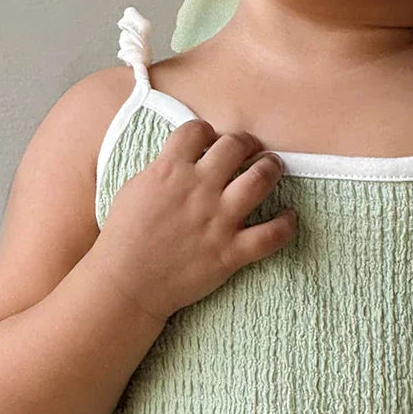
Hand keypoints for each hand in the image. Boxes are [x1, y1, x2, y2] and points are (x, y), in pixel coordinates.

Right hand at [95, 119, 295, 319]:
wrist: (126, 283)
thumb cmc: (123, 238)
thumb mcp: (133, 190)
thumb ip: (160, 170)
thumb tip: (181, 160)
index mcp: (169, 171)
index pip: (198, 130)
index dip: (207, 132)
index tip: (211, 141)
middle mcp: (198, 189)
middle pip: (235, 145)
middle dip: (246, 143)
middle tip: (250, 149)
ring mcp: (217, 220)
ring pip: (260, 179)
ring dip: (271, 168)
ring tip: (272, 167)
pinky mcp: (230, 251)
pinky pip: (271, 234)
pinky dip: (286, 224)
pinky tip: (289, 217)